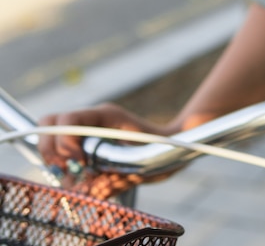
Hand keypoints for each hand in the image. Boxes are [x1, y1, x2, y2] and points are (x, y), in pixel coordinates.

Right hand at [37, 102, 165, 175]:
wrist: (172, 146)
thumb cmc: (161, 150)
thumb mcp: (143, 161)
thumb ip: (116, 177)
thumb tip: (87, 192)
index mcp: (105, 115)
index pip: (67, 120)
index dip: (64, 143)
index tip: (79, 162)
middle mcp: (92, 120)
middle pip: (49, 124)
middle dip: (51, 150)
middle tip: (67, 170)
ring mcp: (87, 129)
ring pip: (50, 135)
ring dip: (54, 159)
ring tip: (71, 176)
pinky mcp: (86, 143)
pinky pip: (61, 151)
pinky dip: (63, 167)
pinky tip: (78, 179)